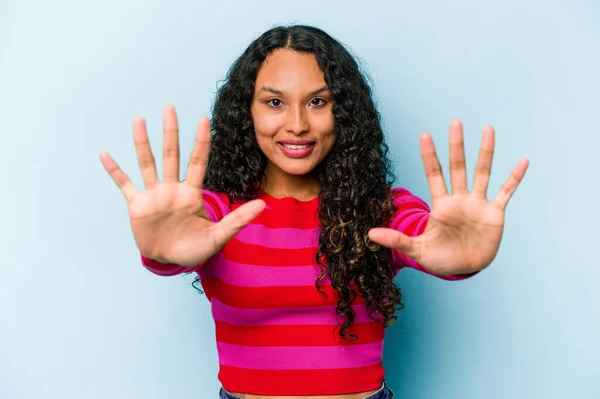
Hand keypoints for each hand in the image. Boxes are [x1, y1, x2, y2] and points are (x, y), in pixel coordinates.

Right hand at [99, 105, 264, 265]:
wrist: (170, 261)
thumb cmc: (195, 249)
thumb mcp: (218, 236)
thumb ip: (238, 220)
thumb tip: (263, 206)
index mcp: (192, 193)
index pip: (197, 161)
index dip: (200, 142)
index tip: (204, 120)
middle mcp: (172, 188)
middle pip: (171, 154)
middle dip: (171, 132)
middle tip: (169, 107)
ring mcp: (153, 195)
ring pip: (147, 163)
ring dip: (142, 142)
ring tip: (138, 119)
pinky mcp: (137, 205)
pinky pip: (124, 184)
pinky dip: (115, 170)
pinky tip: (105, 154)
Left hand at [368, 120, 528, 275]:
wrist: (464, 269)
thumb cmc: (440, 259)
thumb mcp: (417, 249)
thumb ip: (396, 240)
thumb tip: (369, 234)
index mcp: (441, 205)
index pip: (434, 174)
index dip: (429, 155)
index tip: (424, 135)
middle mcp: (459, 199)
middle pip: (457, 167)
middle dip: (456, 145)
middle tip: (455, 122)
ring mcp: (478, 204)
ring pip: (482, 172)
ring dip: (485, 152)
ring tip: (488, 130)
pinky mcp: (494, 214)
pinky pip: (506, 192)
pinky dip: (514, 178)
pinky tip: (523, 161)